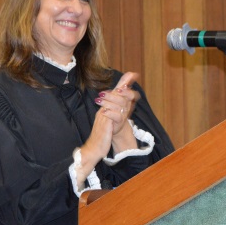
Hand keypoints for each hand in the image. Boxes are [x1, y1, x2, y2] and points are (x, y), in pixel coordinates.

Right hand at [74, 72, 140, 189]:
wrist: (93, 149)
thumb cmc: (101, 138)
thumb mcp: (109, 125)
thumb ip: (113, 116)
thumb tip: (119, 110)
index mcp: (103, 110)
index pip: (112, 95)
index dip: (121, 85)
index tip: (130, 75)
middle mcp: (102, 111)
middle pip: (113, 94)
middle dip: (123, 84)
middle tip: (132, 74)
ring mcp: (103, 116)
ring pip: (114, 102)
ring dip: (123, 93)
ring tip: (130, 85)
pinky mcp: (105, 123)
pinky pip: (113, 113)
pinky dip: (120, 107)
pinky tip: (127, 103)